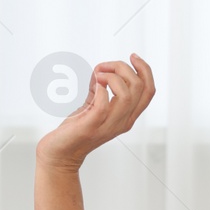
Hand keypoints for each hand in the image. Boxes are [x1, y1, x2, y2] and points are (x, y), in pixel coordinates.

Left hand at [36, 53, 155, 171]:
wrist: (60, 153)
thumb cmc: (76, 130)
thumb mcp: (93, 106)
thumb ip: (100, 88)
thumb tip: (101, 69)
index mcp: (127, 116)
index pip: (149, 91)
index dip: (145, 70)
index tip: (132, 57)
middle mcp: (122, 122)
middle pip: (139, 88)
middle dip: (124, 68)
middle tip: (104, 66)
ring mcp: (108, 125)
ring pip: (127, 96)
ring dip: (113, 77)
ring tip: (98, 74)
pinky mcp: (91, 127)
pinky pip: (104, 105)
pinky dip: (100, 89)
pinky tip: (93, 85)